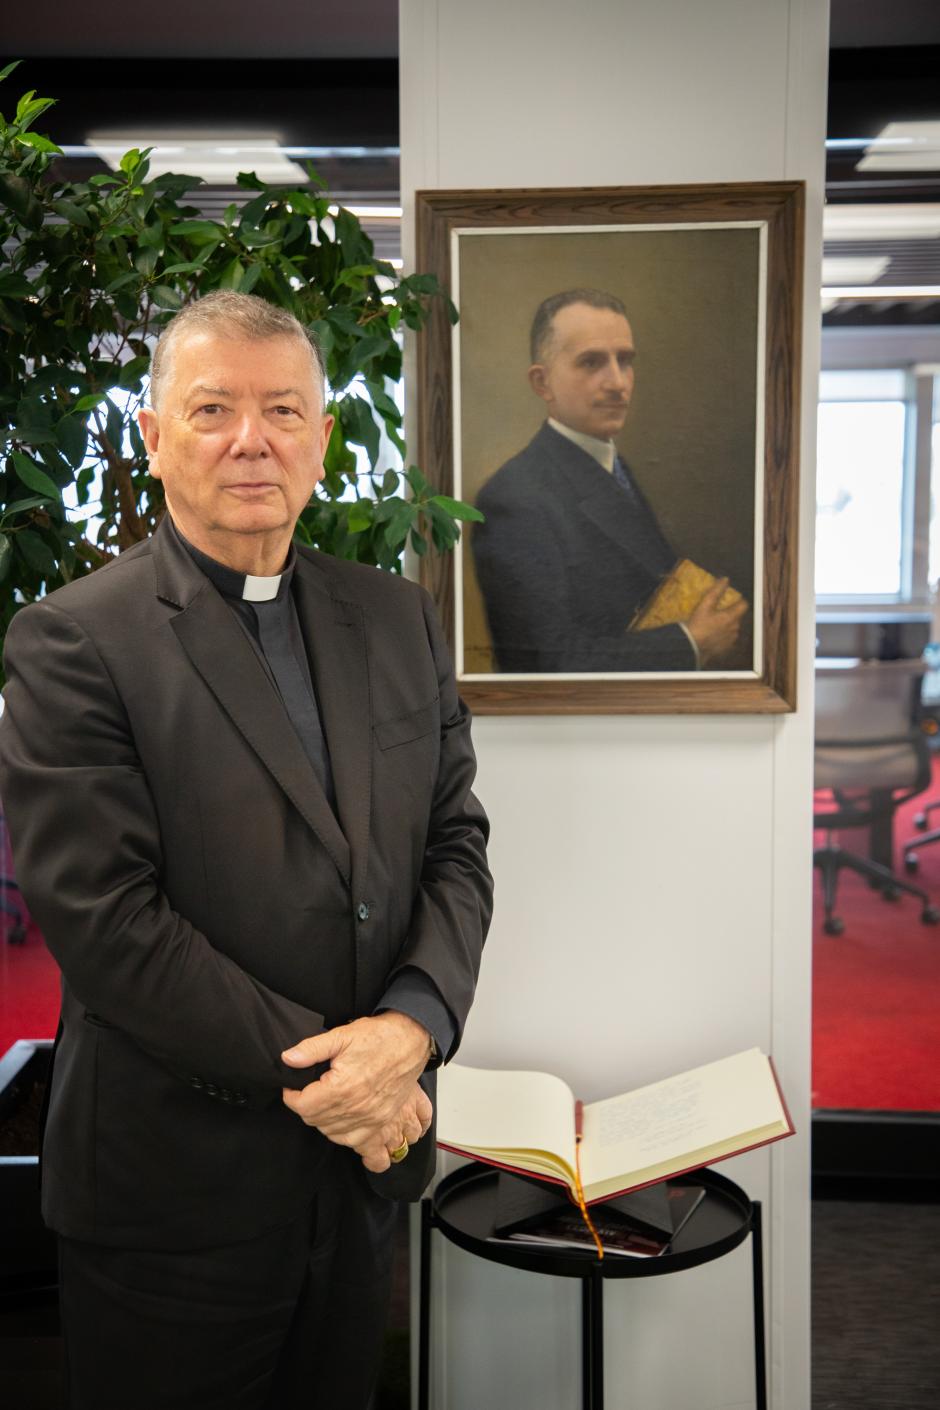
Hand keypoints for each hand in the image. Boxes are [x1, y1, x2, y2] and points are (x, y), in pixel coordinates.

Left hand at [280, 1012, 432, 1169]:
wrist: (411, 1040)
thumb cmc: (379, 1037)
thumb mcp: (341, 1035)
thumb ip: (311, 1049)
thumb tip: (288, 1059)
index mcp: (342, 1087)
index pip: (303, 1106)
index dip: (292, 1096)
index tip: (292, 1087)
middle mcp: (357, 1108)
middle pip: (316, 1121)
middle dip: (306, 1107)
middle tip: (309, 1091)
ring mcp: (372, 1119)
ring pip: (333, 1135)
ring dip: (323, 1122)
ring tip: (324, 1104)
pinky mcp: (383, 1122)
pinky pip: (361, 1147)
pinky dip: (347, 1139)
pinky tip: (343, 1126)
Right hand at [685, 578, 747, 666]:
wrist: (690, 646)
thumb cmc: (698, 624)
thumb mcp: (705, 605)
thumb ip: (716, 591)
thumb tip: (726, 579)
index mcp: (731, 617)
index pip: (744, 605)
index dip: (739, 601)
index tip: (733, 600)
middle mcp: (735, 628)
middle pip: (738, 617)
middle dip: (731, 613)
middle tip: (718, 612)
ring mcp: (731, 640)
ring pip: (733, 628)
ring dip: (727, 625)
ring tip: (714, 624)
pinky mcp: (726, 649)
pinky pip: (728, 639)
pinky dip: (723, 636)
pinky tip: (713, 635)